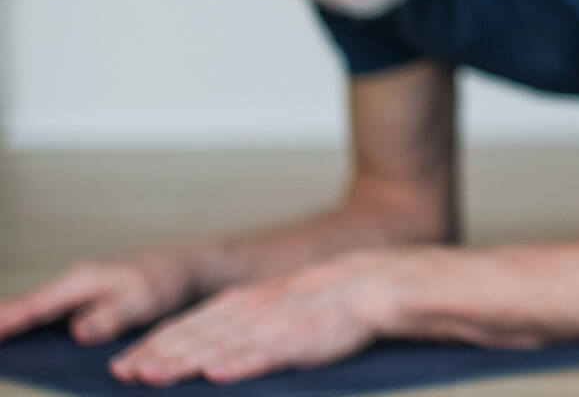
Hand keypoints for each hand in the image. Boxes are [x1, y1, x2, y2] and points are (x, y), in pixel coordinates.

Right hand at [0, 253, 199, 345]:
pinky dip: (35, 332)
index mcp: (82, 279)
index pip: (36, 303)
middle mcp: (73, 286)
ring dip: (16, 329)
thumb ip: (113, 314)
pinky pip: (52, 320)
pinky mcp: (83, 306)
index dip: (8, 319)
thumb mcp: (144, 298)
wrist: (185, 270)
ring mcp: (76, 296)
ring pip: (38, 315)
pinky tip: (27, 350)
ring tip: (4, 352)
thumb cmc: (166, 280)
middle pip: (29, 309)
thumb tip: (78, 332)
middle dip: (4, 324)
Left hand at [106, 250, 404, 386]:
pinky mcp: (299, 339)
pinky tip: (216, 374)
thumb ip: (240, 322)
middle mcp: (250, 311)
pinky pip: (263, 354)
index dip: (153, 345)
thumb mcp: (274, 304)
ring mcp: (272, 325)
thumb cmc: (326, 302)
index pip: (187, 326)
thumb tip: (205, 352)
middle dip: (155, 356)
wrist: (373, 285)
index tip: (123, 363)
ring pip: (218, 346)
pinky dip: (237, 363)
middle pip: (193, 336)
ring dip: (182, 362)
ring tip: (151, 376)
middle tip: (122, 374)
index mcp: (242, 303)